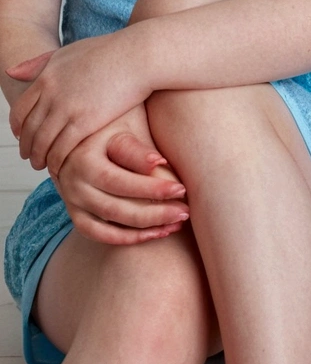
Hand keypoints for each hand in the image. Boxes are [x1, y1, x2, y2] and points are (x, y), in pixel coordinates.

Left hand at [7, 31, 152, 174]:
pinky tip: (60, 168)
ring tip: (42, 166)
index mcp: (47, 75)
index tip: (22, 136)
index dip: (18, 126)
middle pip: (29, 128)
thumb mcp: (70, 51)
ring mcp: (67, 108)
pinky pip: (61, 149)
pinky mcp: (85, 122)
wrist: (139, 55)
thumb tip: (11, 71)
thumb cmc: (112, 51)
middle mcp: (51, 92)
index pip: (21, 109)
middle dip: (26, 146)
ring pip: (42, 142)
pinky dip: (56, 162)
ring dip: (39, 158)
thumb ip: (40, 62)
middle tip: (30, 156)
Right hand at [55, 103, 189, 244]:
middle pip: (116, 207)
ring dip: (145, 228)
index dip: (152, 187)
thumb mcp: (124, 128)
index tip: (181, 189)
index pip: (121, 180)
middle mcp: (73, 183)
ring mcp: (72, 201)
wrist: (86, 132)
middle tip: (186, 210)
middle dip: (154, 212)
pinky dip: (128, 238)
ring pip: (109, 225)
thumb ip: (136, 148)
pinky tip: (157, 232)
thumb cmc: (114, 125)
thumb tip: (158, 164)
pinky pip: (100, 234)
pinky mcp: (76, 213)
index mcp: (84, 158)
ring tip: (177, 222)